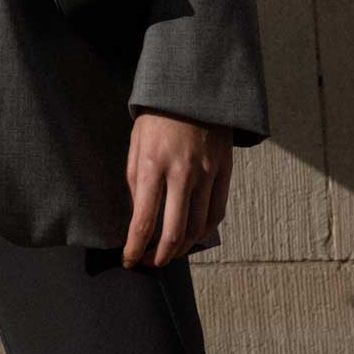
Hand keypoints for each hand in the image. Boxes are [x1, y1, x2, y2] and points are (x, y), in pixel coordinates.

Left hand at [122, 106, 232, 268]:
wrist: (193, 90)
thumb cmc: (157, 119)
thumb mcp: (135, 145)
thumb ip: (136, 183)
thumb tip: (139, 217)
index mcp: (152, 165)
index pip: (143, 220)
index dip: (135, 248)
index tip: (129, 259)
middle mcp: (180, 173)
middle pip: (173, 232)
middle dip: (160, 257)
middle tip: (151, 263)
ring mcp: (205, 174)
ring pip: (197, 228)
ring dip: (182, 248)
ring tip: (170, 253)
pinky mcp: (224, 172)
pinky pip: (217, 213)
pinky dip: (204, 232)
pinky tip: (193, 236)